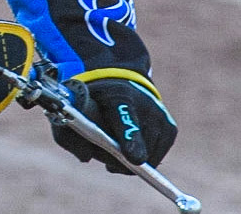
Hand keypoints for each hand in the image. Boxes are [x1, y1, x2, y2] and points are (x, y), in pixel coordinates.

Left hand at [52, 76, 176, 173]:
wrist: (118, 80)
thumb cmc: (93, 98)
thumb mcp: (73, 109)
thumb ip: (69, 135)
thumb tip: (86, 158)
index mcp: (118, 96)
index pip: (125, 119)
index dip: (130, 138)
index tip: (133, 157)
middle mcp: (146, 105)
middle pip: (137, 148)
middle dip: (116, 157)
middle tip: (103, 144)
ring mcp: (161, 117)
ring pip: (146, 159)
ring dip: (128, 158)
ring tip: (116, 139)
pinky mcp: (170, 128)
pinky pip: (155, 158)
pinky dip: (140, 155)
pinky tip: (129, 141)